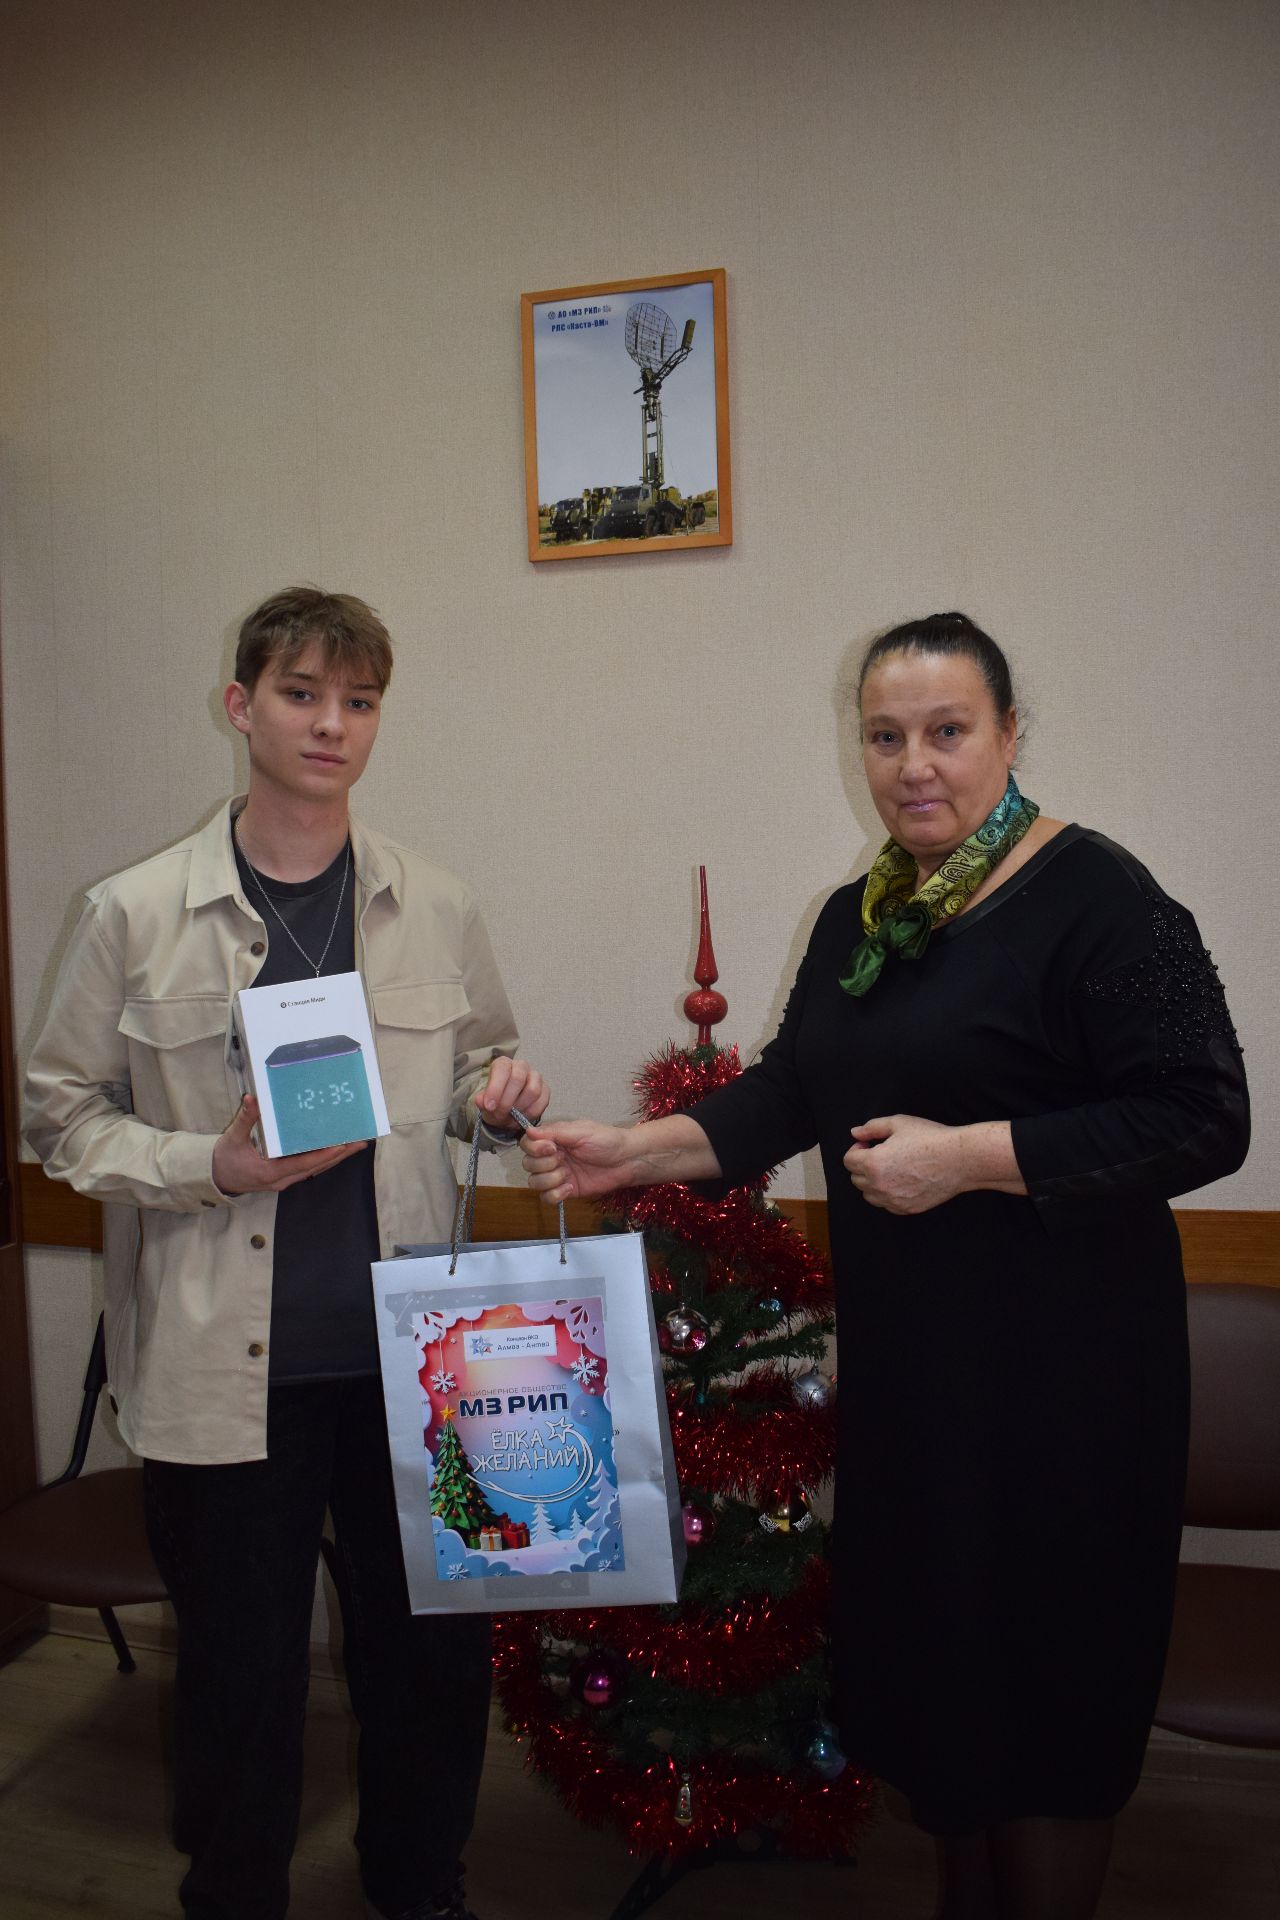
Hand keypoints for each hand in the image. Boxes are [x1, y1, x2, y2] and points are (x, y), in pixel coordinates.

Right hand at [212, 1094, 367, 1195]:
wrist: (214, 1179)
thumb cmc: (223, 1160)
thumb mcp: (232, 1138)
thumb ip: (245, 1119)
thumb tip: (252, 1099)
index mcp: (270, 1172)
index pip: (303, 1163)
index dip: (324, 1155)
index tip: (341, 1146)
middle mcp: (282, 1179)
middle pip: (316, 1167)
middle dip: (339, 1155)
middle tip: (360, 1142)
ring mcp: (284, 1180)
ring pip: (315, 1169)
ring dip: (335, 1158)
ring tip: (355, 1145)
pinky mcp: (284, 1177)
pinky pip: (308, 1168)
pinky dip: (323, 1159)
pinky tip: (335, 1150)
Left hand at [475, 1057, 548, 1130]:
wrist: (507, 1111)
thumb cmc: (495, 1102)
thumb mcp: (485, 1102)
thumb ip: (482, 1100)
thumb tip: (481, 1100)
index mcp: (503, 1064)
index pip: (502, 1069)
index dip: (495, 1088)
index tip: (489, 1106)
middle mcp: (521, 1067)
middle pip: (518, 1078)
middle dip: (507, 1101)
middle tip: (499, 1115)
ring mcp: (536, 1077)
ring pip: (532, 1091)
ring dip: (519, 1108)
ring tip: (509, 1117)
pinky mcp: (545, 1091)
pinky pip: (541, 1102)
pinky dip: (530, 1114)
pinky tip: (520, 1118)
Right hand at [521, 1119, 632, 1203]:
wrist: (627, 1161)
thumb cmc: (607, 1141)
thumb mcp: (581, 1131)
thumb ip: (554, 1132)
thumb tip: (528, 1130)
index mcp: (553, 1139)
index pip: (527, 1144)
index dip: (534, 1148)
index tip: (552, 1148)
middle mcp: (551, 1156)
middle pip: (528, 1164)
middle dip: (544, 1164)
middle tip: (564, 1159)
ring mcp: (557, 1174)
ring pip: (534, 1182)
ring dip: (550, 1180)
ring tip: (568, 1175)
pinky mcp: (565, 1191)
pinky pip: (546, 1198)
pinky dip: (555, 1195)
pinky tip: (570, 1187)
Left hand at [843, 1113, 964, 1214]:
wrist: (959, 1159)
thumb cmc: (930, 1138)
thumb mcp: (898, 1123)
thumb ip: (872, 1128)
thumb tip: (855, 1133)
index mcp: (873, 1163)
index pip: (848, 1161)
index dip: (857, 1149)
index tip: (869, 1144)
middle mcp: (879, 1185)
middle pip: (856, 1179)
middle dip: (863, 1165)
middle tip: (881, 1154)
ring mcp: (893, 1200)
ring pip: (869, 1195)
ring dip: (873, 1182)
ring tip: (891, 1168)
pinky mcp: (906, 1209)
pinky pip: (886, 1205)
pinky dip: (888, 1194)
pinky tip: (902, 1180)